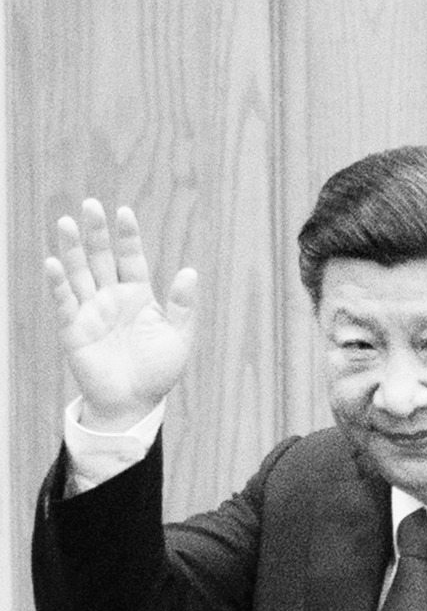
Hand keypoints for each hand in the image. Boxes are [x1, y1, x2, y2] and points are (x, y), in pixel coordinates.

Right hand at [44, 198, 196, 428]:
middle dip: (95, 232)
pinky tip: (52, 264)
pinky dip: (58, 284)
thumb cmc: (157, 373)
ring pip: (79, 273)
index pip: (130, 257)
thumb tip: (190, 272)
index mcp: (137, 294)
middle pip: (100, 257)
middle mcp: (111, 297)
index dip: (127, 235)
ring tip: (66, 223)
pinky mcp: (74, 329)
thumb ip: (182, 307)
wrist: (134, 405)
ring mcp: (91, 311)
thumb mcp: (177, 339)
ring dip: (72, 249)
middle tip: (90, 205)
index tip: (124, 212)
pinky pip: (64, 302)